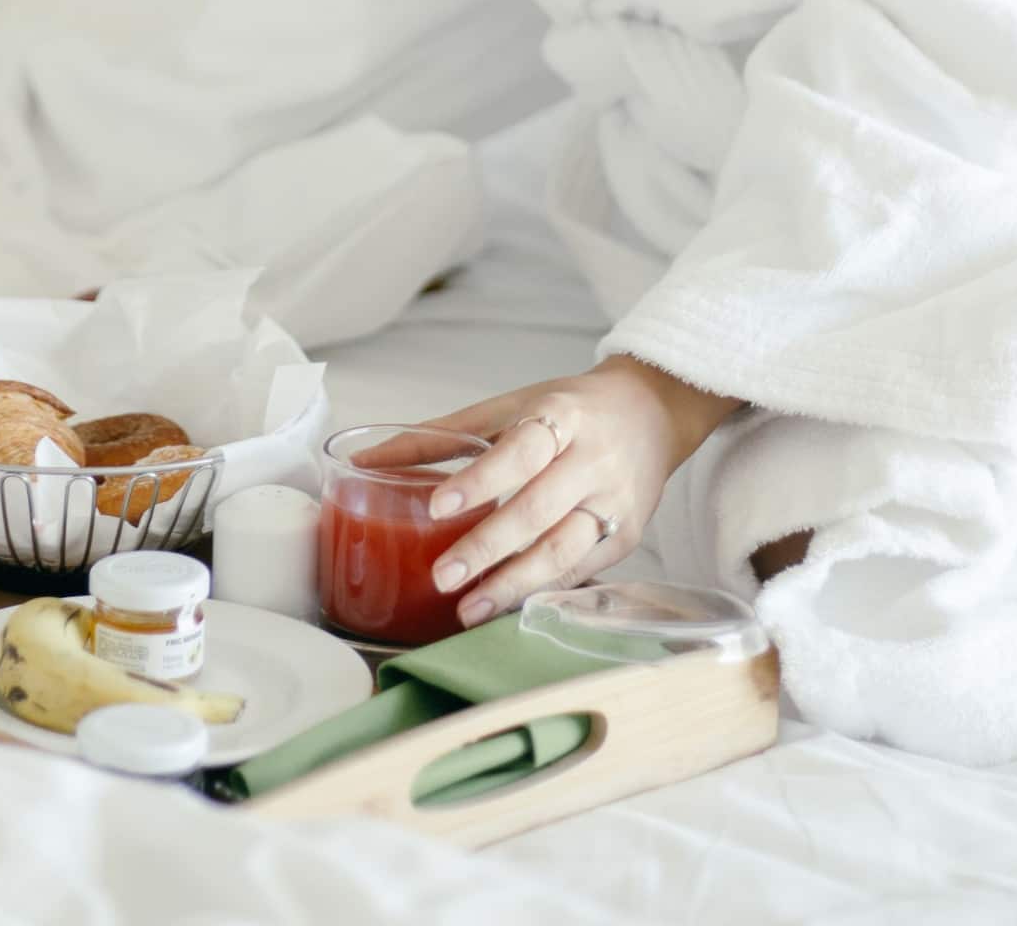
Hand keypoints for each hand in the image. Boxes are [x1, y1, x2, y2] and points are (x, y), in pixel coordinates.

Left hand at [365, 358, 738, 627]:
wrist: (652, 413)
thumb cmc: (567, 410)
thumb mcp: (507, 407)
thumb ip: (439, 436)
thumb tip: (364, 459)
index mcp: (561, 417)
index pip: (520, 450)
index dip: (481, 479)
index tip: (438, 506)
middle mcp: (593, 459)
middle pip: (539, 509)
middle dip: (488, 547)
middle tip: (442, 577)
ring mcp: (615, 502)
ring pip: (564, 549)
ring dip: (514, 583)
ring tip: (468, 608)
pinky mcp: (626, 536)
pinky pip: (581, 570)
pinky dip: (542, 591)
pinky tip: (507, 605)